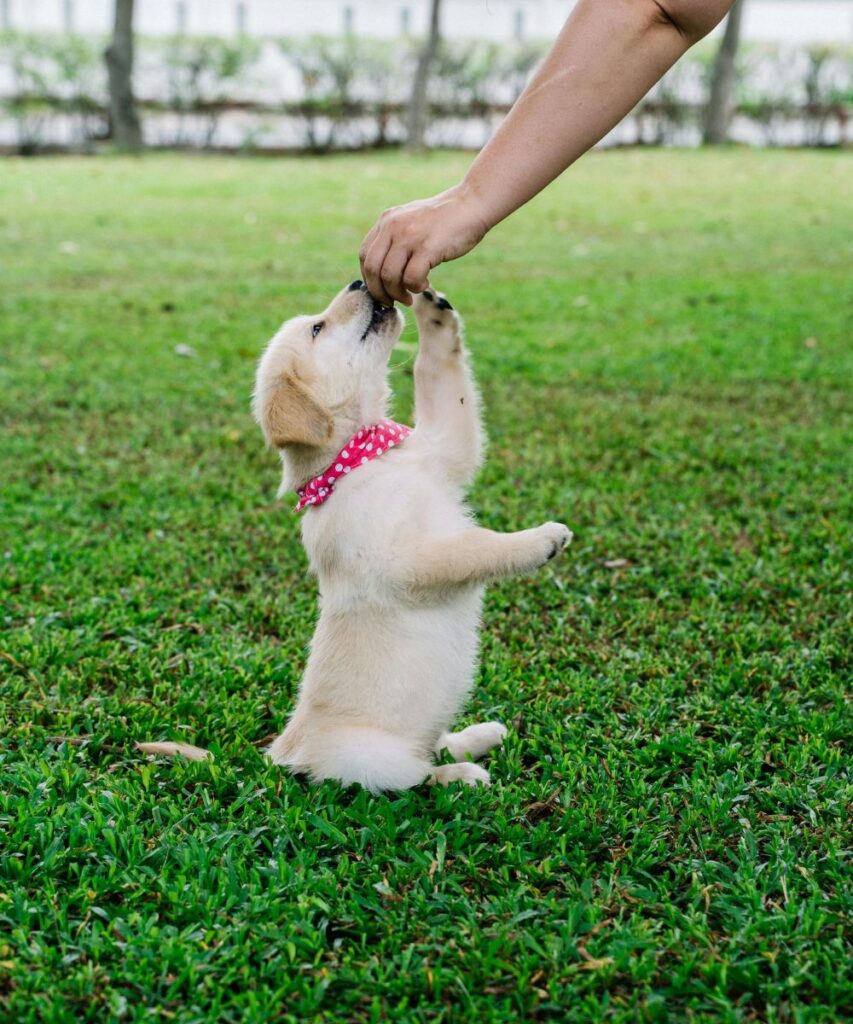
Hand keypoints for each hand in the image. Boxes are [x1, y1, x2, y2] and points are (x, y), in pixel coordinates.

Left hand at [358, 182, 489, 305]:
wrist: (471, 204)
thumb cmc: (444, 220)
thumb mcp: (411, 223)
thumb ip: (395, 240)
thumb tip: (384, 274)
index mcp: (386, 221)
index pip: (365, 256)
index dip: (370, 279)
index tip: (382, 291)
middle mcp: (393, 227)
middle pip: (372, 269)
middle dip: (380, 292)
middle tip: (392, 302)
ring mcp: (409, 236)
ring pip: (389, 276)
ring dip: (397, 294)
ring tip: (409, 297)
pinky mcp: (427, 247)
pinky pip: (411, 278)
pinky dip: (415, 288)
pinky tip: (425, 284)